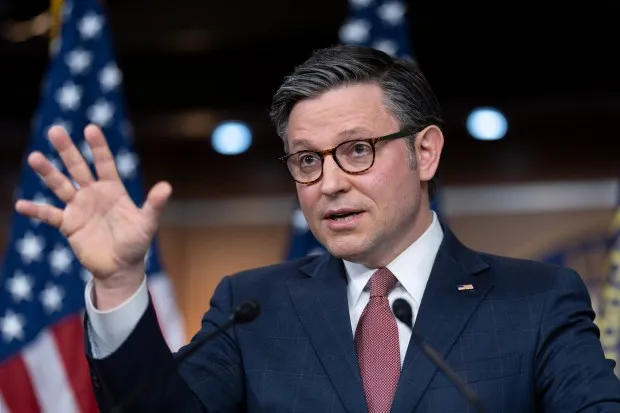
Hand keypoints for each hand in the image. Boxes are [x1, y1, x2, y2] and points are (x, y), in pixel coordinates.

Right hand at [15, 124, 170, 288]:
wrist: (121, 267)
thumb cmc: (136, 242)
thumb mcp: (147, 223)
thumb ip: (154, 204)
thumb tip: (167, 186)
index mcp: (113, 189)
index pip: (104, 163)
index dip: (98, 147)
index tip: (90, 128)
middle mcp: (94, 194)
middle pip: (78, 167)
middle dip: (67, 150)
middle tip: (55, 131)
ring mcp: (79, 207)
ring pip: (61, 185)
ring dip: (48, 172)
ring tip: (35, 157)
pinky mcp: (69, 224)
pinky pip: (49, 215)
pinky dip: (36, 210)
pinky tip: (21, 205)